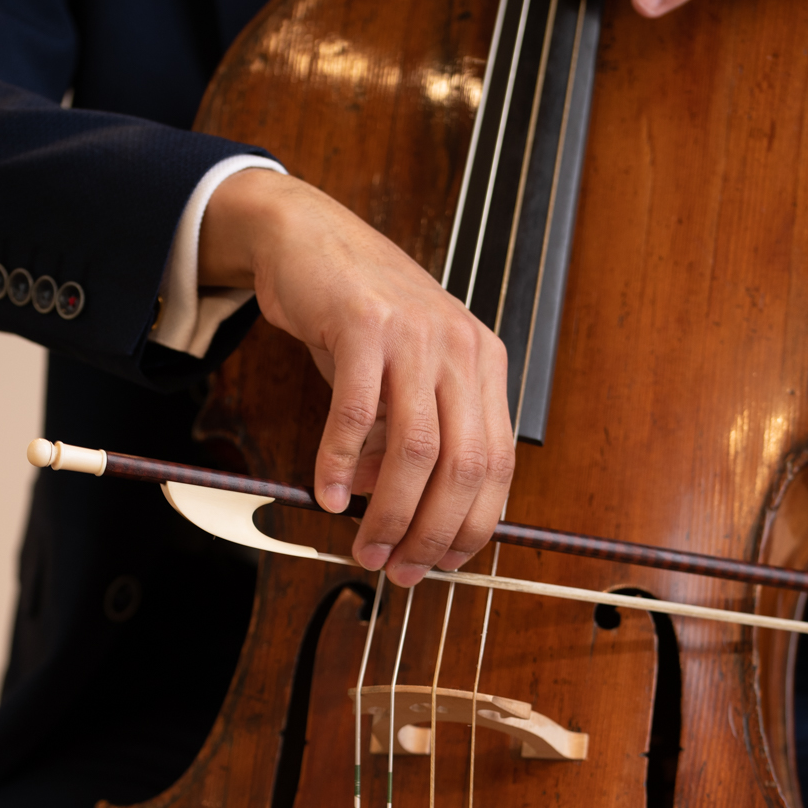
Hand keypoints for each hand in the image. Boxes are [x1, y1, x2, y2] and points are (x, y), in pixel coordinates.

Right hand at [199, 168, 513, 586]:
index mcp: (482, 365)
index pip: (498, 465)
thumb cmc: (358, 317)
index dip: (473, 524)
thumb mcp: (400, 379)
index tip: (442, 563)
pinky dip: (339, 464)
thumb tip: (390, 509)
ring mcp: (416, 335)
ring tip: (365, 546)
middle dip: (432, 532)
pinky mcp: (365, 325)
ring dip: (389, 512)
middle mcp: (460, 349)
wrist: (309, 238)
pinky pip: (357, 415)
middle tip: (399, 569)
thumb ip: (404, 440)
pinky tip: (326, 494)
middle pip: (464, 466)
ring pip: (416, 450)